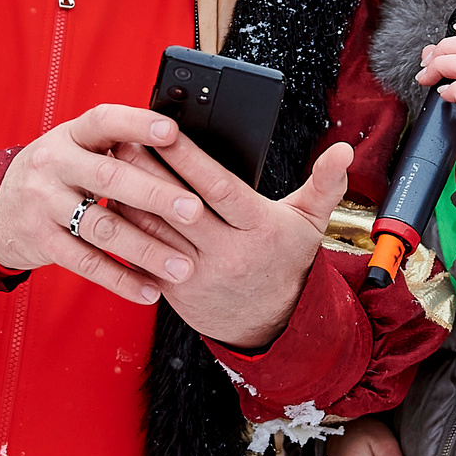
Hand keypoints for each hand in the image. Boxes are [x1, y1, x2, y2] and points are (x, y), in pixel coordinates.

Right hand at [0, 105, 205, 303]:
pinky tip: (149, 290)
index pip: (105, 121)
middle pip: (110, 177)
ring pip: (102, 227)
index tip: (173, 133)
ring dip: (147, 250)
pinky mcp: (41, 240)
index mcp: (70, 135)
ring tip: (183, 267)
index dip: (138, 124)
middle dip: (156, 195)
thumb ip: (116, 146)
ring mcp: (44, 203)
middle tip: (195, 210)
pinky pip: (87, 262)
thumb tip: (181, 146)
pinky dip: (121, 279)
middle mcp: (53, 164)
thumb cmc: (57, 173)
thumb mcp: (76, 148)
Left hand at [108, 136, 354, 348]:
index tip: (165, 130)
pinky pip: (142, 256)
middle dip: (147, 170)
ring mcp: (197, 274)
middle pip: (178, 206)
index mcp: (258, 230)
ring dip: (128, 195)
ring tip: (110, 162)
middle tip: (122, 136)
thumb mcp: (310, 223)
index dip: (189, 159)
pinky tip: (111, 201)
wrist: (270, 325)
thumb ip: (326, 183)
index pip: (218, 189)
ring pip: (153, 230)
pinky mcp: (173, 290)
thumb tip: (345, 149)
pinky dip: (125, 227)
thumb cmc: (285, 260)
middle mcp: (226, 254)